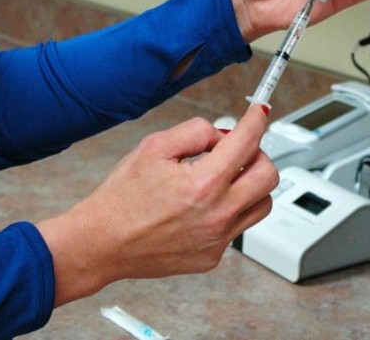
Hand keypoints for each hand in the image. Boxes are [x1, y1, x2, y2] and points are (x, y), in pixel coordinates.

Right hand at [36, 104, 277, 306]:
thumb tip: (223, 135)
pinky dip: (230, 210)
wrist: (101, 244)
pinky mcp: (212, 257)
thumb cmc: (121, 198)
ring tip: (224, 179)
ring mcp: (217, 240)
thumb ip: (196, 132)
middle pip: (269, 176)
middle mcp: (217, 215)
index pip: (247, 143)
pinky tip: (204, 206)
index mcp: (203, 184)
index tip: (260, 113)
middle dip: (258, 155)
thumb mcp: (154, 147)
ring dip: (251, 185)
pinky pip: (238, 227)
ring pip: (262, 204)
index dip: (257, 121)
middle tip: (240, 151)